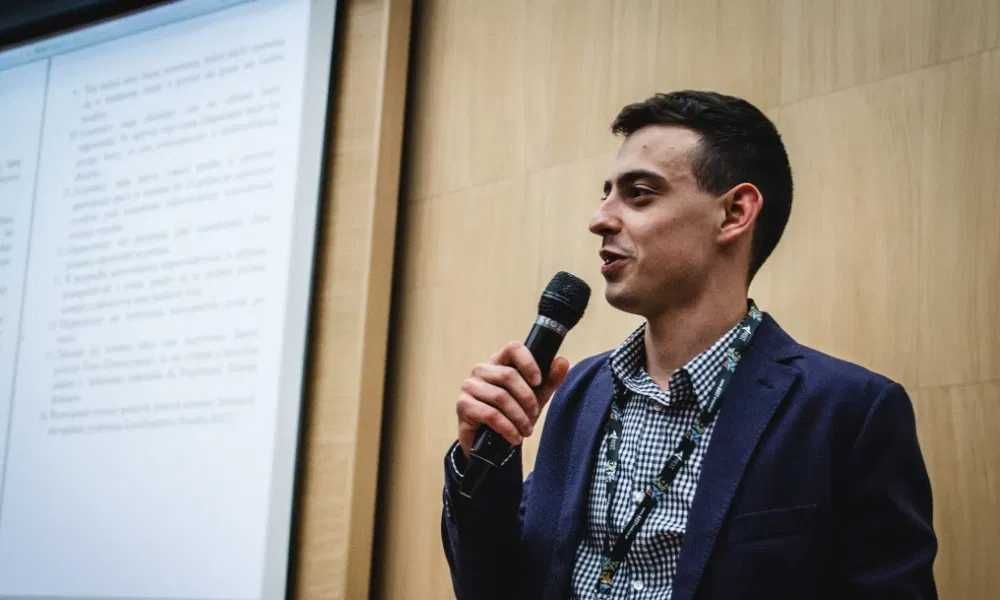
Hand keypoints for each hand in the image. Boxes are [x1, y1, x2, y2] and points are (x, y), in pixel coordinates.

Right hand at [456, 341, 569, 456]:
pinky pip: (490, 414)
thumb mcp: (535, 398)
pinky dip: (507, 428)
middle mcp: (482, 370)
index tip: (538, 381)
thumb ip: (549, 380)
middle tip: (534, 415)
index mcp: (499, 362)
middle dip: (527, 399)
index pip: (513, 348)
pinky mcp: (463, 405)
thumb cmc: (511, 415)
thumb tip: (562, 362)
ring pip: (500, 397)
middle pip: (508, 375)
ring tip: (526, 430)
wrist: (490, 445)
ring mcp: (470, 386)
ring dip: (519, 417)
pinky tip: (514, 437)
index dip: (528, 362)